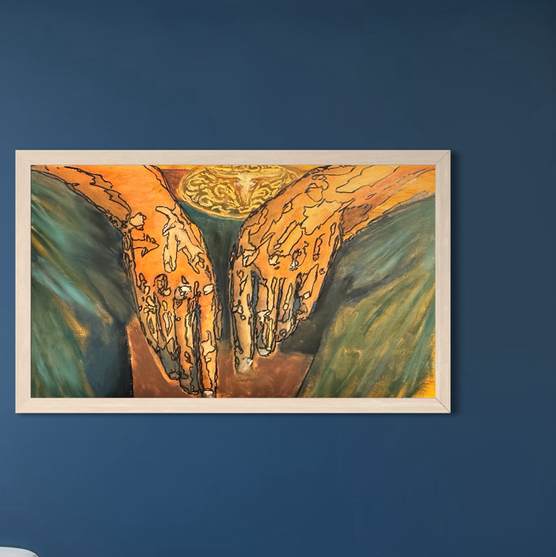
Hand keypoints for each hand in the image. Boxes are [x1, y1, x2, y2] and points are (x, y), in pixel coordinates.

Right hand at [119, 198, 220, 394]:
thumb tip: (206, 326)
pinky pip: (150, 327)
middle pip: (188, 345)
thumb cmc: (180, 237)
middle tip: (200, 394)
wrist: (147, 215)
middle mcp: (182, 294)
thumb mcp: (203, 262)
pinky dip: (159, 349)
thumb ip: (204, 294)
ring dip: (177, 366)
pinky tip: (165, 361)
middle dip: (195, 374)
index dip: (208, 364)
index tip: (212, 384)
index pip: (207, 337)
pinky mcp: (140, 293)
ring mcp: (159, 295)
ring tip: (184, 384)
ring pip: (168, 341)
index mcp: (204, 286)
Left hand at [230, 176, 347, 363]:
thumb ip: (243, 265)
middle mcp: (267, 267)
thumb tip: (240, 300)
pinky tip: (293, 324)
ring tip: (272, 343)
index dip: (241, 336)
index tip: (242, 355)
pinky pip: (305, 301)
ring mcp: (293, 270)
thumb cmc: (277, 215)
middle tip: (257, 358)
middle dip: (259, 341)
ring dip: (277, 331)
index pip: (240, 307)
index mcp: (245, 258)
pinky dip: (298, 315)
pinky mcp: (315, 270)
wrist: (314, 198)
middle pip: (262, 315)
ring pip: (283, 312)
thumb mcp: (249, 235)